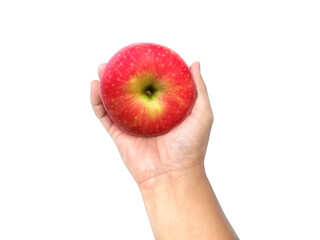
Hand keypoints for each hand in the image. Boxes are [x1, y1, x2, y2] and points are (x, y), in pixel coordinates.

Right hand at [90, 62, 212, 185]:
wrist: (174, 174)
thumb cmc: (191, 146)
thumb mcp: (202, 114)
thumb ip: (199, 89)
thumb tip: (195, 63)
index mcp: (163, 109)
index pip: (152, 85)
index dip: (145, 70)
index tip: (140, 55)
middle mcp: (145, 115)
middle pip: (130, 90)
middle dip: (122, 74)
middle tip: (118, 59)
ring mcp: (130, 124)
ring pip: (113, 100)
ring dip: (105, 83)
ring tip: (102, 68)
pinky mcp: (118, 134)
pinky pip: (103, 115)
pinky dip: (96, 101)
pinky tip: (94, 86)